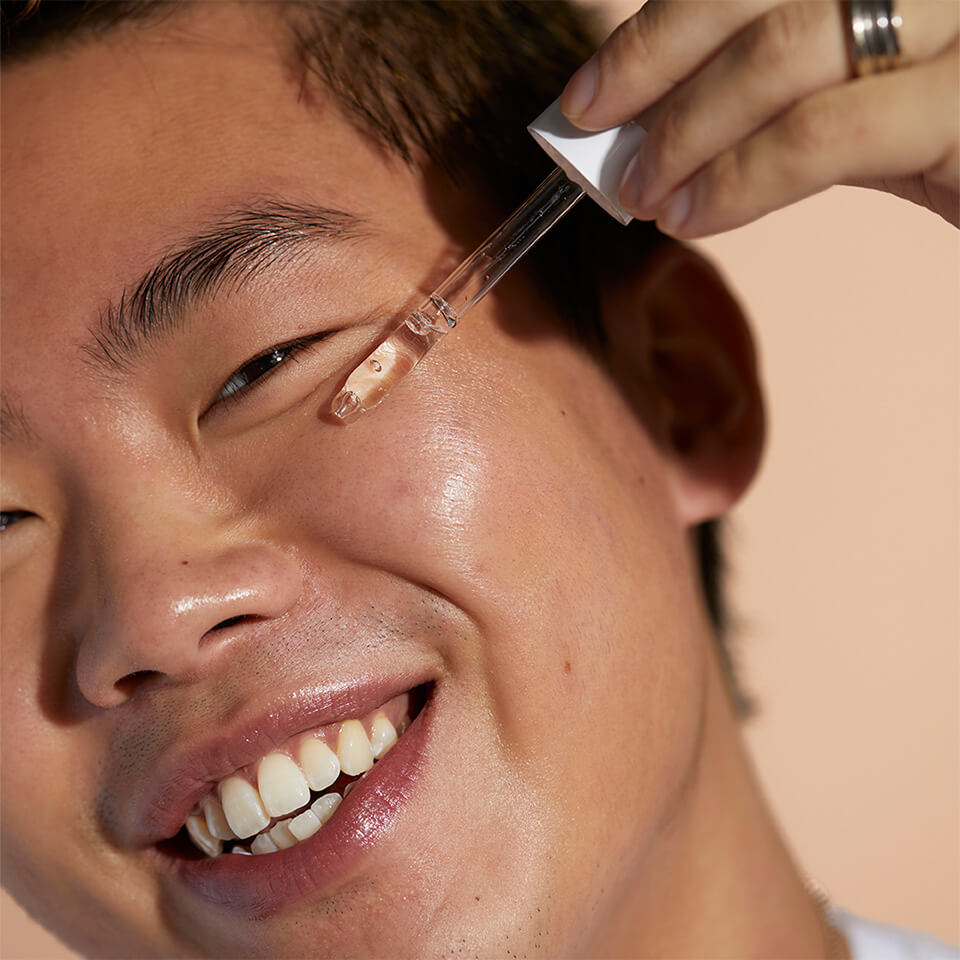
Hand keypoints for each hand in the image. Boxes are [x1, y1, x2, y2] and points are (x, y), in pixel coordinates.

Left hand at [561, 0, 958, 237]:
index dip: (665, 23)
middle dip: (653, 57)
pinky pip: (826, 133)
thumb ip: (795, 92)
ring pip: (784, 48)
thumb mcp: (882, 99)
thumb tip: (671, 118)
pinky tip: (695, 215)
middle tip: (591, 125)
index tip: (597, 85)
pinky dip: (741, 177)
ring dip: (687, 128)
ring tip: (640, 190)